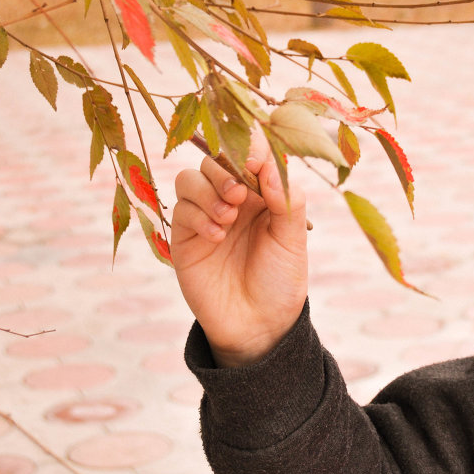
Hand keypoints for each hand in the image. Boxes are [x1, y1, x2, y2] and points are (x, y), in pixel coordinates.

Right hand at [171, 143, 307, 367]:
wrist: (259, 325)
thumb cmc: (280, 279)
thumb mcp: (293, 237)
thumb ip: (287, 198)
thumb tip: (270, 164)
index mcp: (262, 192)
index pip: (249, 152)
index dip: (248, 148)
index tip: (255, 162)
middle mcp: (232, 198)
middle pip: (213, 158)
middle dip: (224, 170)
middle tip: (240, 194)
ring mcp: (205, 216)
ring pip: (189, 178)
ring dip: (208, 191)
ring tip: (228, 218)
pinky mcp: (184, 238)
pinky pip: (180, 210)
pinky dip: (198, 216)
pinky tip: (217, 238)